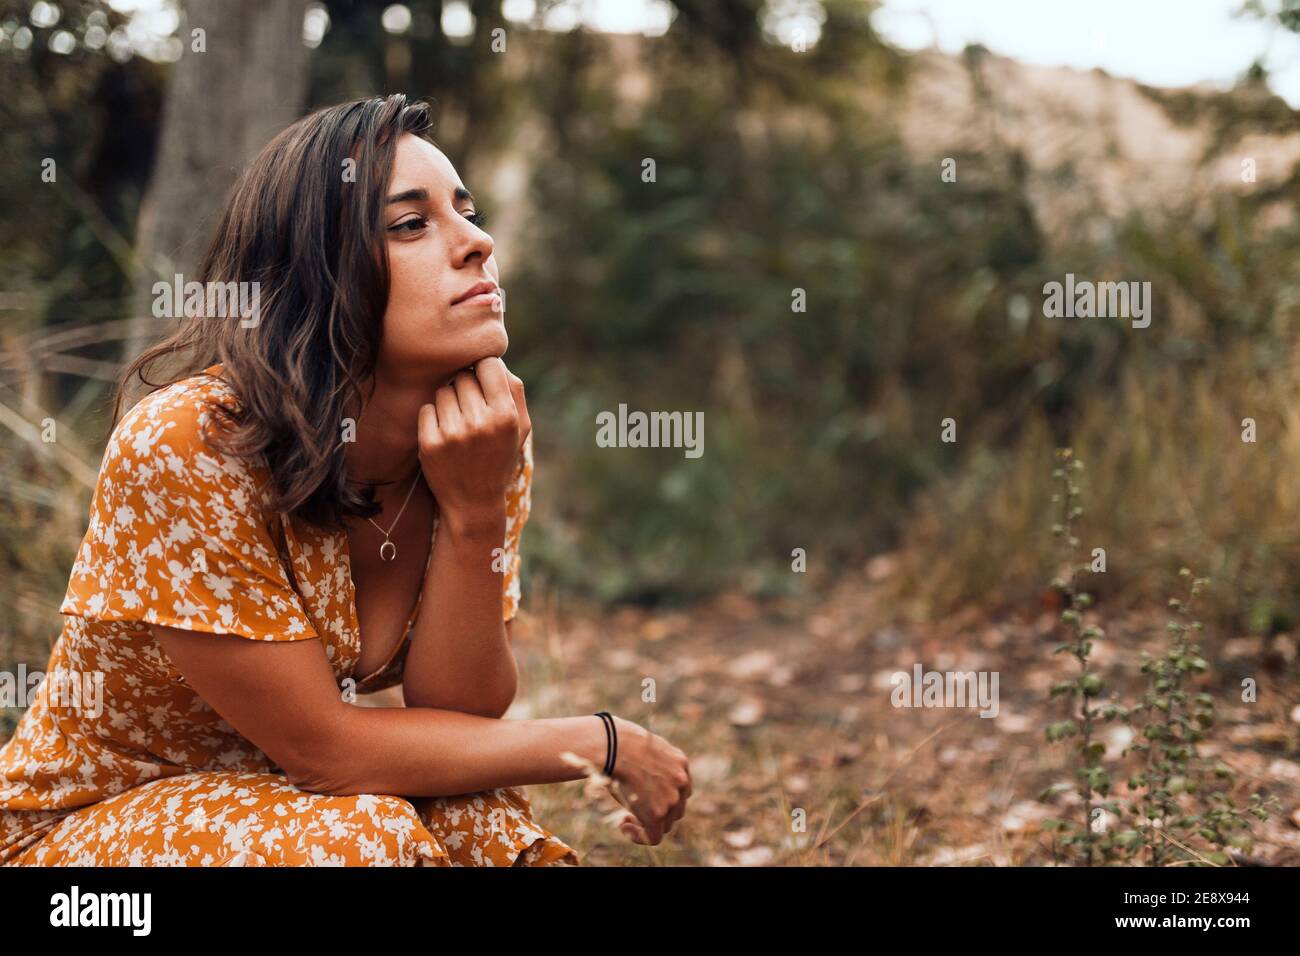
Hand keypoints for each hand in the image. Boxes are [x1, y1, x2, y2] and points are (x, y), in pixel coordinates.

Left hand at [417, 356, 530, 526]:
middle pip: (463, 376)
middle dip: (466, 388)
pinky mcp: (430, 443)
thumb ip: (514, 390)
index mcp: (506, 415)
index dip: (485, 371)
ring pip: (443, 391)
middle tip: (471, 410)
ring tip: (459, 425)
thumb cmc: (499, 458)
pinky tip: (445, 435)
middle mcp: (480, 422)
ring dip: (449, 403)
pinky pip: (427, 409)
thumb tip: (494, 358)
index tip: (483, 383)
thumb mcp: (520, 428)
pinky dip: (433, 418)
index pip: (489, 364)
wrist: (474, 503)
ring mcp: (453, 433)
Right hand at [608, 717, 690, 844]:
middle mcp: (682, 781)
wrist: (613, 746)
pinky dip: (638, 836)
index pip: (680, 789)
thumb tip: (645, 778)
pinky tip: (623, 826)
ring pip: (665, 824)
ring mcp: (672, 798)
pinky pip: (653, 837)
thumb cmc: (619, 744)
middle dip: (657, 812)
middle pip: (676, 809)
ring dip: (647, 824)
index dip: (663, 798)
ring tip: (625, 818)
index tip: (644, 797)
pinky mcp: (658, 814)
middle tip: (633, 809)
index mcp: (680, 762)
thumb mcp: (643, 748)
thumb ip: (652, 765)